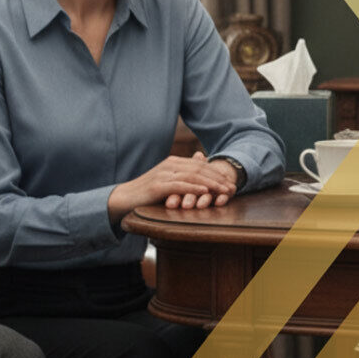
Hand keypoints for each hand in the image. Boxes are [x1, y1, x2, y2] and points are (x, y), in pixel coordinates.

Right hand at [108, 152, 235, 224]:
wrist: (125, 197)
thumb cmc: (147, 192)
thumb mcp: (167, 180)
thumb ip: (183, 172)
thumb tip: (200, 160)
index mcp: (173, 162)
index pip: (200, 165)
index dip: (217, 173)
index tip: (231, 182)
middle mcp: (170, 165)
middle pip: (200, 169)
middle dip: (218, 178)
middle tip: (233, 187)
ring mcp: (164, 174)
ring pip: (193, 176)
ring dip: (211, 184)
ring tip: (224, 190)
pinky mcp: (158, 185)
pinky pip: (180, 185)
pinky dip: (194, 187)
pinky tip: (205, 191)